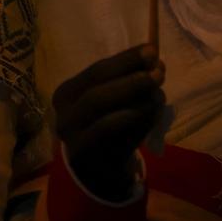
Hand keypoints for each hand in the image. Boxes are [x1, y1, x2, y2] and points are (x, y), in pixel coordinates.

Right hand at [52, 44, 164, 200]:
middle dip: (129, 76)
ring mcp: (71, 134)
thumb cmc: (105, 126)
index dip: (125, 59)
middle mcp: (64, 112)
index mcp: (68, 91)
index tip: (152, 50)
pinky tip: (148, 110)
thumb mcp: (112, 103)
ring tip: (157, 89)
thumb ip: (128, 83)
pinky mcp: (83, 153)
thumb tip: (155, 63)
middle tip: (158, 71)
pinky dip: (127, 118)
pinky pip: (105, 132)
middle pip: (96, 87)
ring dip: (130, 94)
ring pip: (99, 108)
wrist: (96, 170)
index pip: (97, 69)